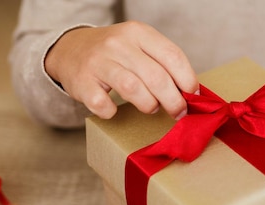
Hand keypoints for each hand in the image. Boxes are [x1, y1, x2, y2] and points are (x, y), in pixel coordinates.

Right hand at [44, 21, 198, 119]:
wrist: (70, 50)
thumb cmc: (116, 55)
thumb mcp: (140, 47)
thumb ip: (164, 64)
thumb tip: (192, 93)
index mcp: (138, 33)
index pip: (173, 56)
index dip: (188, 80)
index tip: (193, 96)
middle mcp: (118, 44)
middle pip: (157, 77)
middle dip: (173, 101)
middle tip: (178, 112)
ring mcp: (98, 62)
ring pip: (133, 89)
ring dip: (149, 105)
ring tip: (151, 108)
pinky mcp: (82, 82)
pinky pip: (104, 105)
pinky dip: (113, 112)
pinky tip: (115, 109)